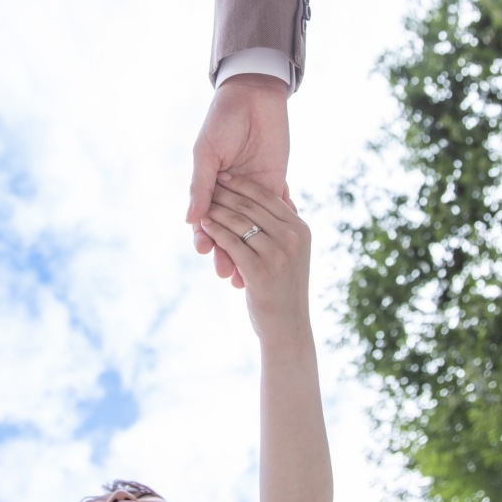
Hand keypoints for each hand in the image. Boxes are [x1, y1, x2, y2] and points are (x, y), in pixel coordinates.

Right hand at [187, 74, 289, 286]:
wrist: (254, 94)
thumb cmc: (223, 119)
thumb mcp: (207, 151)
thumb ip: (201, 185)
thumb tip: (191, 219)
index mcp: (211, 183)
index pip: (206, 218)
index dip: (206, 236)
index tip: (206, 254)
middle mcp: (232, 190)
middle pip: (230, 229)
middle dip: (228, 252)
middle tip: (228, 276)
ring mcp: (255, 188)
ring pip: (252, 226)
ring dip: (251, 249)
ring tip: (251, 273)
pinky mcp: (276, 181)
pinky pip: (276, 209)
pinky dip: (276, 227)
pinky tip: (278, 247)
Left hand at [198, 175, 310, 343]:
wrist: (288, 326)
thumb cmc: (285, 288)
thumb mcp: (294, 252)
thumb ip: (286, 226)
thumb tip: (279, 194)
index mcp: (301, 229)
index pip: (268, 197)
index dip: (243, 184)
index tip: (224, 175)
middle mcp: (292, 238)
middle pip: (251, 206)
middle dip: (226, 192)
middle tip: (207, 182)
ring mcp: (277, 254)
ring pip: (239, 222)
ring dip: (216, 209)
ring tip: (201, 202)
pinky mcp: (259, 270)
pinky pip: (231, 243)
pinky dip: (214, 231)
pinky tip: (203, 225)